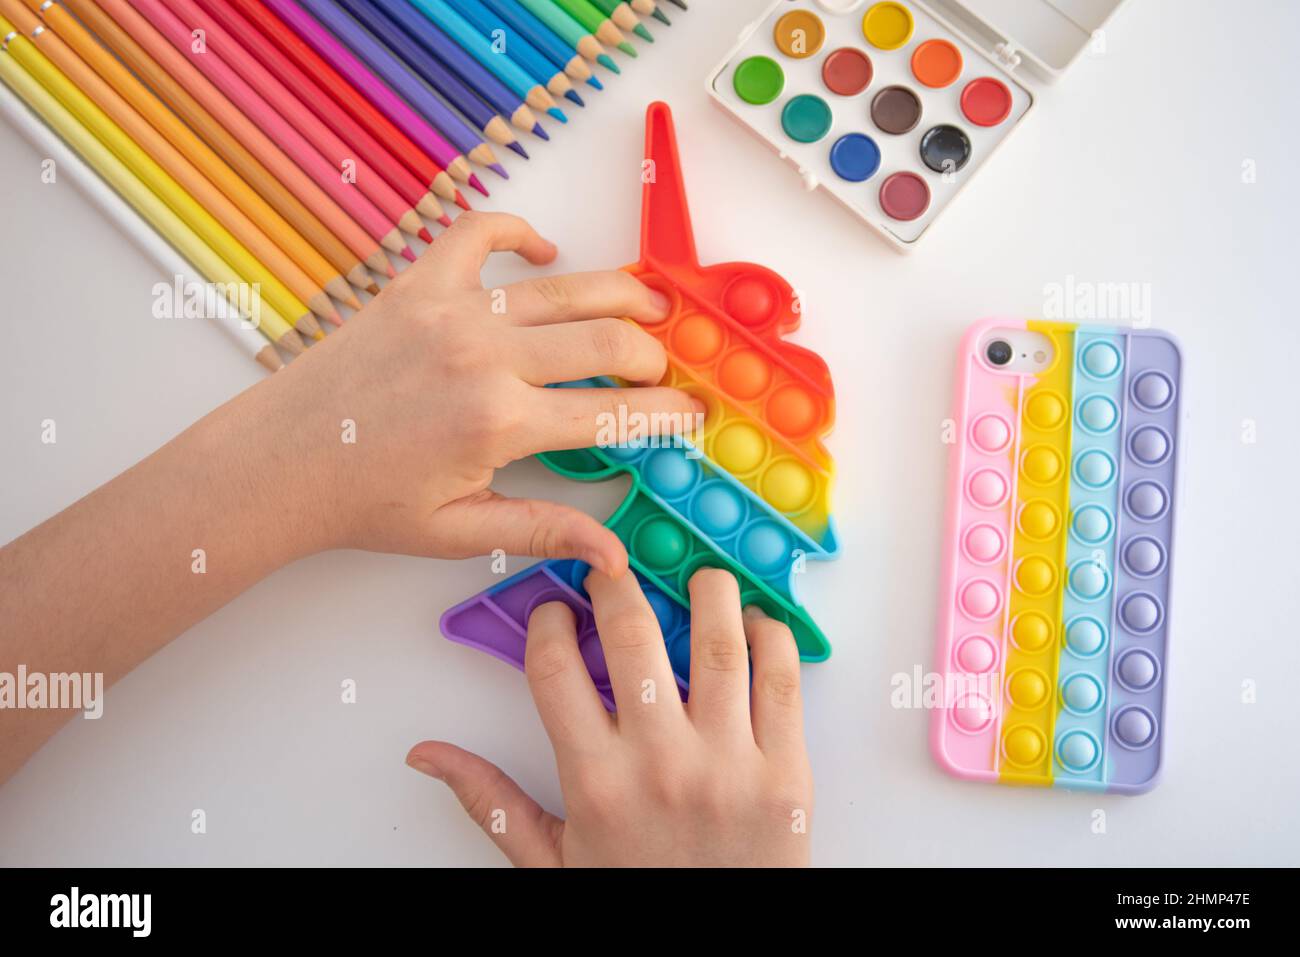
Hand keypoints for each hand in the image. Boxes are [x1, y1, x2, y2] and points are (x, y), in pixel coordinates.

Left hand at [260, 210, 697, 573]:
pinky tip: (546, 249)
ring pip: (564, 285)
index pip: (614, 411)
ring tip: (653, 301)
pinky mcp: (417, 284)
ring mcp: (451, 311)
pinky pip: (479, 233)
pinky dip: (520, 231)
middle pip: (607, 337)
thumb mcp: (459, 532)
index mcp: (499, 422)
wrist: (277, 462)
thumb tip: (613, 554)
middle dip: (654, 354)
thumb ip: (543, 530)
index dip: (666, 414)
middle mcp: (484, 356)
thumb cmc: (361, 501)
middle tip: (668, 369)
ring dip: (621, 290)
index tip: (692, 414)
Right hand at [406, 568, 813, 866]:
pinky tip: (756, 628)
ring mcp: (730, 764)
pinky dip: (772, 639)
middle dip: (617, 584)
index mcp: (596, 782)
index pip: (555, 668)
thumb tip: (428, 756)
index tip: (556, 612)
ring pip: (720, 643)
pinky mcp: (787, 773)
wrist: (717, 953)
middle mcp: (661, 763)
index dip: (548, 623)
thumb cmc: (639, 902)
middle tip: (615, 570)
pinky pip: (784, 682)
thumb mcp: (551, 862)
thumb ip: (490, 800)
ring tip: (698, 579)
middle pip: (633, 636)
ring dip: (709, 593)